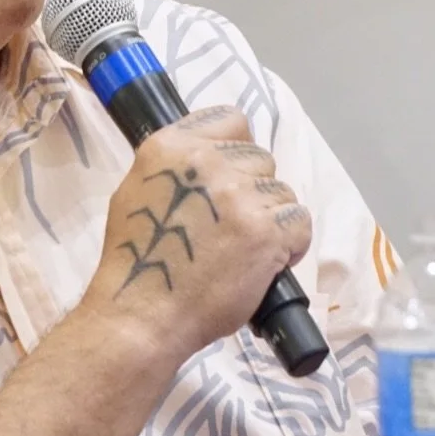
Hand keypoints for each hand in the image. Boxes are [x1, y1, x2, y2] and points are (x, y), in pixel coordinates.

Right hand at [85, 106, 312, 365]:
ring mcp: (238, 194)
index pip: (231, 120)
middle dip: (252, 190)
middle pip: (260, 158)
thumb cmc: (135, 260)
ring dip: (271, 220)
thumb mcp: (136, 191)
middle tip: (230, 226)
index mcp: (171, 146)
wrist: (143, 315)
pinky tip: (265, 263)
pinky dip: (290, 245)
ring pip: (282, 192)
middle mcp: (206, 161)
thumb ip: (174, 166)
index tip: (230, 176)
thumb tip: (209, 157)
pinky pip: (299, 222)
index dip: (237, 149)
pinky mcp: (265, 231)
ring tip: (244, 250)